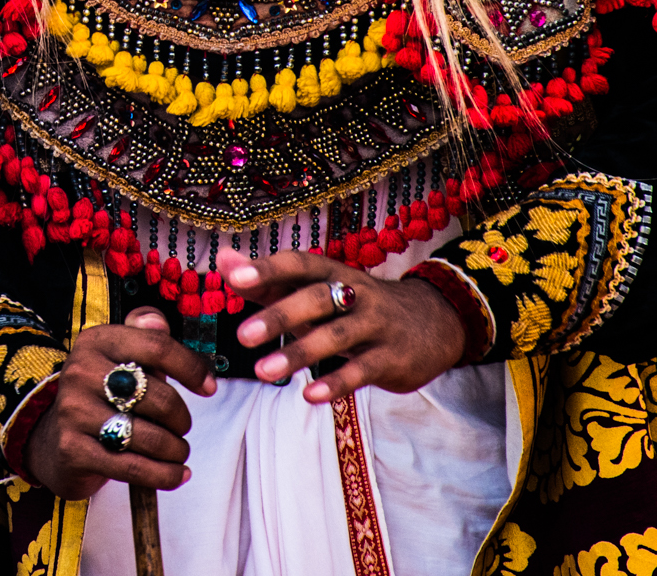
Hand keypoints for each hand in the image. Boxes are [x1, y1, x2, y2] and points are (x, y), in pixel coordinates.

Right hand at [22, 307, 216, 499]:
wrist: (53, 440)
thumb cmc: (100, 396)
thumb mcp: (117, 358)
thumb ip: (144, 336)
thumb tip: (158, 321)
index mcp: (96, 341)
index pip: (157, 346)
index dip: (191, 368)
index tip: (209, 387)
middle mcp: (81, 371)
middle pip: (159, 397)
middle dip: (182, 419)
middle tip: (181, 428)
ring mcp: (74, 411)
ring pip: (150, 437)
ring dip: (175, 450)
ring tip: (177, 451)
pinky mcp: (73, 449)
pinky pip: (134, 467)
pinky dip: (164, 475)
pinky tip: (177, 474)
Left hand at [224, 247, 462, 403]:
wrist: (433, 323)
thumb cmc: (357, 305)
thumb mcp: (318, 289)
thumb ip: (269, 280)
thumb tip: (223, 261)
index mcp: (333, 273)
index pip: (299, 264)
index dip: (269, 269)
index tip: (236, 278)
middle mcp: (356, 293)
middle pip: (316, 299)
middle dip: (279, 315)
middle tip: (242, 335)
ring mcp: (376, 325)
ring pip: (336, 337)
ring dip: (299, 354)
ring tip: (263, 371)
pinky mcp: (391, 359)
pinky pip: (362, 371)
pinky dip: (336, 383)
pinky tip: (309, 396)